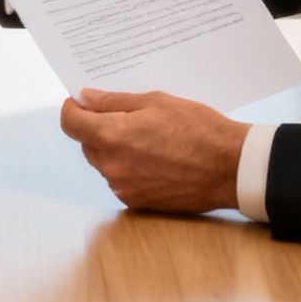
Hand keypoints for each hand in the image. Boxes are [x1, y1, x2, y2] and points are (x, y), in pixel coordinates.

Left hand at [58, 89, 247, 213]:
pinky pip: (121, 179)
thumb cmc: (197, 129)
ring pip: (104, 163)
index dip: (73, 109)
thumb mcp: (155, 102)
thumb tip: (85, 98)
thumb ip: (114, 102)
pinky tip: (155, 158)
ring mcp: (123, 187)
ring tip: (147, 138)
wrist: (230, 168)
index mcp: (112, 136)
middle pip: (87, 143)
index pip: (70, 123)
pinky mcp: (137, 202)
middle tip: (125, 116)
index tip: (82, 102)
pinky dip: (129, 167)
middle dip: (97, 128)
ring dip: (114, 149)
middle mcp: (111, 166)